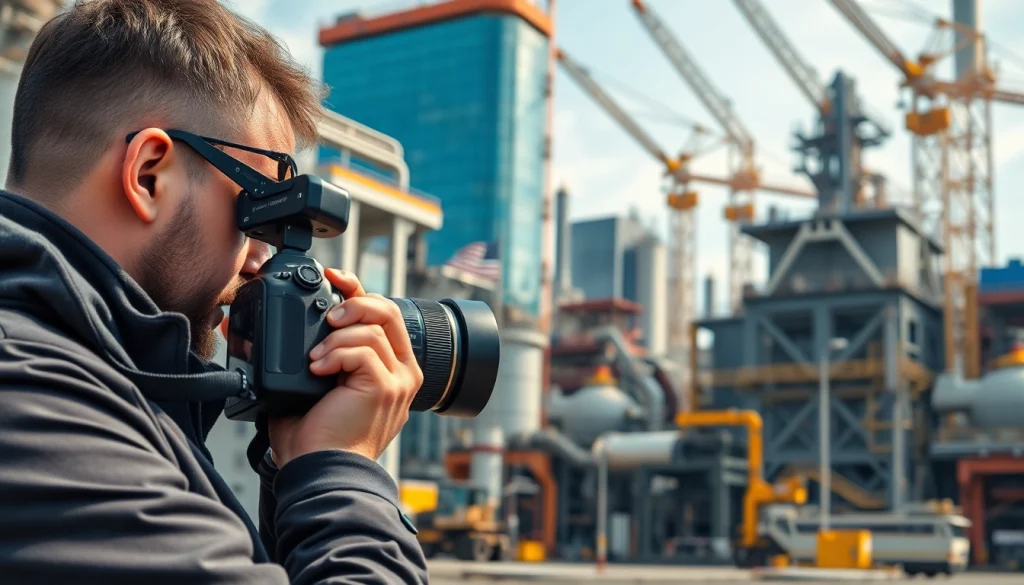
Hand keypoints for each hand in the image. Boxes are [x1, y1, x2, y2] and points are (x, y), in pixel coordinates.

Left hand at [267, 269, 423, 467]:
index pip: (383, 316)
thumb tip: (240, 328)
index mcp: (388, 370)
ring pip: (372, 328)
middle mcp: (401, 373)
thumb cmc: (313, 440)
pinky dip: (335, 353)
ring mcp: (398, 381)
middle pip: (389, 310)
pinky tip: (317, 370)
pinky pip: (363, 349)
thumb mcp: (304, 385)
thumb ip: (296, 354)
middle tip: (327, 315)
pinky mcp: (386, 387)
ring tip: (314, 358)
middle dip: (355, 301)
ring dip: (335, 337)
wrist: (318, 473)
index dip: (358, 291)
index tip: (332, 278)